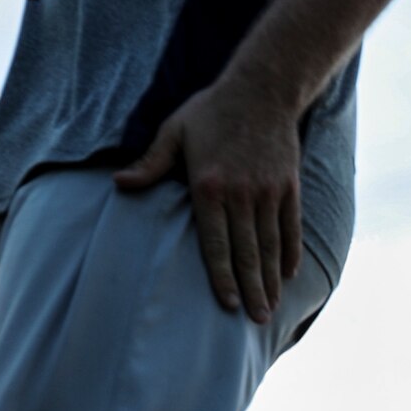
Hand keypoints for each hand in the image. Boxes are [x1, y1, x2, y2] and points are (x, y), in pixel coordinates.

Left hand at [113, 77, 302, 322]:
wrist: (262, 89)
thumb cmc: (211, 111)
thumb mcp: (174, 131)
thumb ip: (151, 163)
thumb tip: (119, 185)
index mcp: (209, 186)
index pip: (216, 244)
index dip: (222, 278)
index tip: (227, 305)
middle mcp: (242, 195)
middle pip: (247, 253)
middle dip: (251, 291)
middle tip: (255, 321)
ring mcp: (268, 192)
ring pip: (270, 246)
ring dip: (270, 280)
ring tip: (270, 307)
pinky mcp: (288, 187)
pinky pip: (290, 228)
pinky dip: (290, 253)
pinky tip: (287, 276)